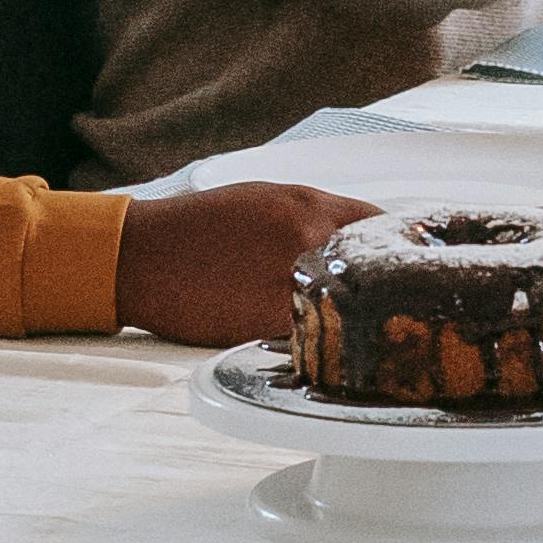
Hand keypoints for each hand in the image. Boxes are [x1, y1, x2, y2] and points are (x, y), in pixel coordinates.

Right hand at [119, 180, 370, 347]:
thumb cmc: (197, 227)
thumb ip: (314, 216)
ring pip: (342, 308)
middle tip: (385, 301)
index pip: (378, 225)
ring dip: (347, 317)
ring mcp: (286, 286)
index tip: (402, 258)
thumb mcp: (263, 200)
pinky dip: (316, 340)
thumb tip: (356, 233)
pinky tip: (313, 342)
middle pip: (370, 270)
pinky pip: (309, 336)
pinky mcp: (264, 326)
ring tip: (350, 325)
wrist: (140, 256)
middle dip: (378, 285)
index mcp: (305, 207)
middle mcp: (303, 243)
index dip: (394, 243)